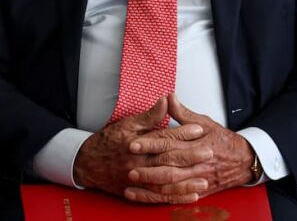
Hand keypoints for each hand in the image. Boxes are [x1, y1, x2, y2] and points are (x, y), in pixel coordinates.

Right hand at [73, 96, 211, 203]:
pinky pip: (157, 197)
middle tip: (209, 153)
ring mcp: (136, 180)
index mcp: (137, 144)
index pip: (164, 137)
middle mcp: (137, 163)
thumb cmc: (109, 140)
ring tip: (205, 181)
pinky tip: (190, 196)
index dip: (182, 132)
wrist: (86, 163)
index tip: (200, 129)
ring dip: (186, 182)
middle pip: (167, 160)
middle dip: (190, 157)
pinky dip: (174, 197)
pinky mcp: (136, 191)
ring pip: (164, 182)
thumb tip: (167, 100)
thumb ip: (150, 115)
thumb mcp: (128, 123)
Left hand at [125, 94, 255, 202]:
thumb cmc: (223, 141)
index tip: (133, 144)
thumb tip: (168, 97)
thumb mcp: (205, 123)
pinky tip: (144, 195)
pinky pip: (176, 196)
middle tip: (128, 167)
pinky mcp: (198, 190)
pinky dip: (158, 197)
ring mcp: (198, 178)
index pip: (170, 143)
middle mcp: (198, 162)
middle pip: (169, 165)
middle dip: (147, 167)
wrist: (244, 160)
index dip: (151, 144)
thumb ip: (184, 113)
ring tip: (132, 181)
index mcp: (198, 143)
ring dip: (150, 184)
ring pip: (171, 183)